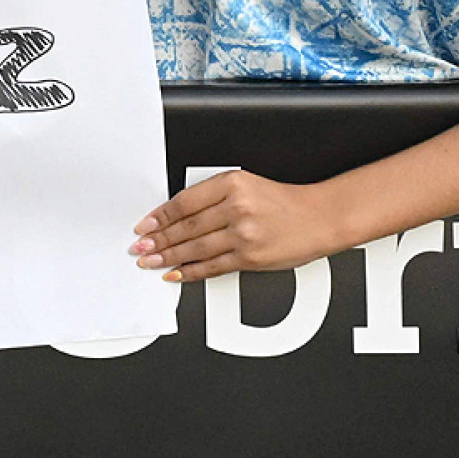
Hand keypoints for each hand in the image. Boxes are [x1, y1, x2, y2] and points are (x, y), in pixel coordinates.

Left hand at [132, 168, 338, 280]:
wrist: (320, 217)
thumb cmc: (283, 202)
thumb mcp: (247, 185)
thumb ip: (214, 197)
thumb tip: (176, 215)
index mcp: (232, 183)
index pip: (184, 202)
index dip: (159, 216)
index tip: (144, 225)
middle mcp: (236, 208)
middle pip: (185, 226)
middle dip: (158, 239)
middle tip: (139, 248)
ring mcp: (243, 234)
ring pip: (195, 248)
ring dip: (168, 257)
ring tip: (149, 261)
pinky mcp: (250, 258)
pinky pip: (212, 266)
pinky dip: (190, 272)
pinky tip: (175, 273)